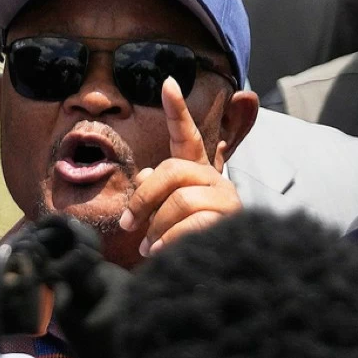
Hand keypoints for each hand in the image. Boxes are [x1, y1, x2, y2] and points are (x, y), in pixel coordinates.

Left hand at [119, 77, 239, 256]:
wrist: (222, 274)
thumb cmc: (187, 242)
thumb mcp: (165, 214)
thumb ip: (155, 192)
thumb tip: (144, 173)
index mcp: (198, 173)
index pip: (186, 137)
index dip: (177, 111)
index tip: (167, 83)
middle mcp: (215, 180)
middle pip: (171, 171)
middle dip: (144, 198)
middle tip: (128, 224)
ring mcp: (226, 200)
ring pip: (180, 200)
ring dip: (156, 227)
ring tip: (149, 247)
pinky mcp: (229, 222)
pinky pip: (192, 224)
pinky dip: (170, 240)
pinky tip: (162, 253)